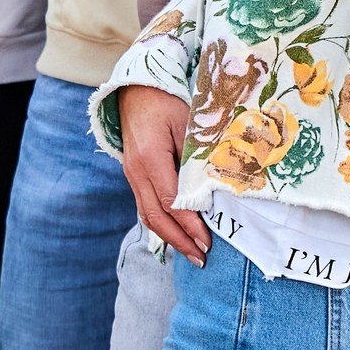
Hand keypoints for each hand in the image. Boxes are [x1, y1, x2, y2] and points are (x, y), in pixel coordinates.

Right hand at [117, 85, 208, 263]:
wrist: (136, 91)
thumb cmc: (166, 102)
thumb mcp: (188, 122)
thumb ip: (200, 154)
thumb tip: (218, 186)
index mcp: (151, 159)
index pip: (171, 201)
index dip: (189, 225)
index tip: (207, 242)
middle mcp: (137, 172)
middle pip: (156, 216)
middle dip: (180, 240)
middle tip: (202, 258)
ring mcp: (132, 176)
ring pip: (148, 215)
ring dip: (170, 237)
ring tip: (192, 254)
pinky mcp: (134, 176)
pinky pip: (146, 206)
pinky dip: (162, 224)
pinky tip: (177, 235)